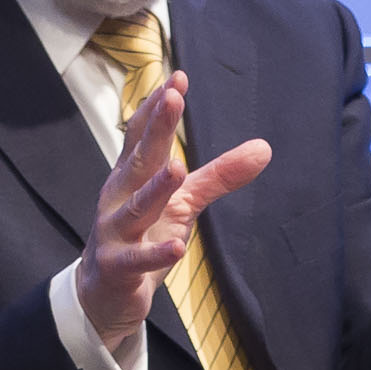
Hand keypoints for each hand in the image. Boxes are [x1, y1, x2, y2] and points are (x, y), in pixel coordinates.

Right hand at [75, 75, 268, 346]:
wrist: (105, 291)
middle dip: (156, 129)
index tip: (178, 78)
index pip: (142, 135)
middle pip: (139, 159)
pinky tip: (176, 247)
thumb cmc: (144, 234)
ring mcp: (115, 231)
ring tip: (177, 168)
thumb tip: (264, 148)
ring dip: (156, 188)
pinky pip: (137, 259)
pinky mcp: (117, 266)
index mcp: (133, 176)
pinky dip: (156, 253)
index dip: (158, 108)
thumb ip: (219, 176)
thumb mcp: (184, 203)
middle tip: (173, 98)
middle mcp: (120, 196)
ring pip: (137, 207)